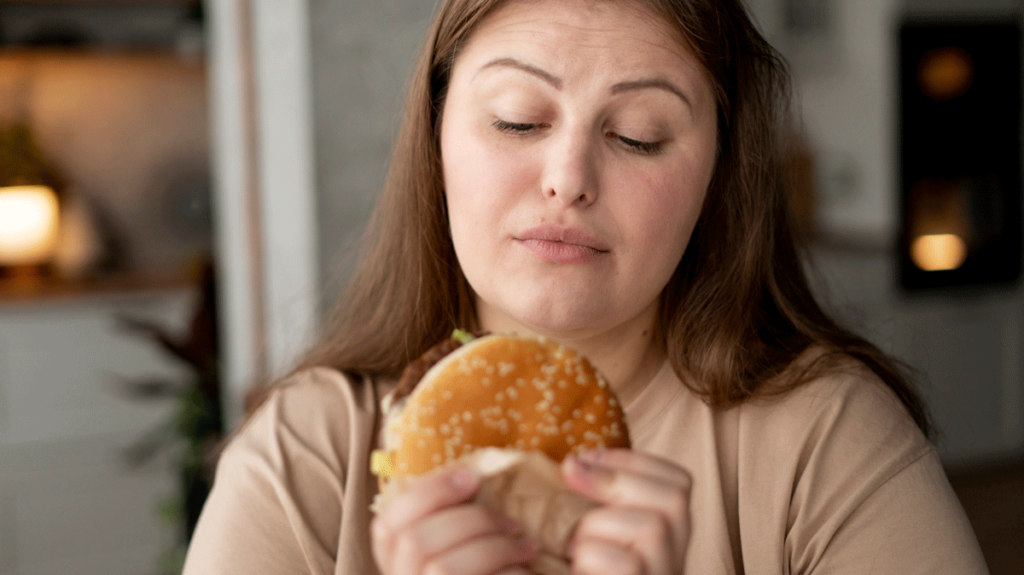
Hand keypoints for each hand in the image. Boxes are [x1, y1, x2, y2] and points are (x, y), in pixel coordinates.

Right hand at [370, 466, 538, 574]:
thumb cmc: (488, 573)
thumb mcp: (460, 554)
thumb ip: (451, 529)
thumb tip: (473, 480)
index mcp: (396, 570)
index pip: (388, 524)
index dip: (429, 492)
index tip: (472, 477)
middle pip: (416, 541)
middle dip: (472, 519)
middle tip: (511, 522)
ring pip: (443, 566)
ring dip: (494, 547)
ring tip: (525, 547)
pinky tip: (525, 574)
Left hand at [561, 450, 691, 574]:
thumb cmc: (587, 566)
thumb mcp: (596, 528)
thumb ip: (600, 500)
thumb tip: (573, 464)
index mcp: (670, 533)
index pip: (678, 481)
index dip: (631, 459)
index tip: (586, 457)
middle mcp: (677, 554)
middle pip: (674, 498)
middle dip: (616, 478)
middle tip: (571, 474)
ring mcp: (665, 572)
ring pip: (652, 527)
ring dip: (597, 525)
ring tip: (573, 543)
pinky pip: (628, 564)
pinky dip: (591, 557)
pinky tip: (579, 566)